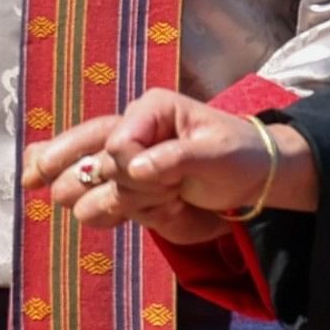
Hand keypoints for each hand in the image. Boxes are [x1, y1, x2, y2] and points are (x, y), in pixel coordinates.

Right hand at [23, 88, 316, 244]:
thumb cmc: (239, 155)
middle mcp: (123, 133)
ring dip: (124, 206)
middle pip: (76, 162)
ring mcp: (117, 165)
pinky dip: (118, 217)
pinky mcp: (119, 191)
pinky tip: (153, 211)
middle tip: (166, 190)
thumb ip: (174, 158)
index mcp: (147, 111)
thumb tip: (131, 169)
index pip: (113, 142)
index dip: (134, 169)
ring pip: (80, 195)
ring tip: (167, 199)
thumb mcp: (217, 153)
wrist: (252, 180)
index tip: (171, 182)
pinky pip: (93, 210)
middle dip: (118, 188)